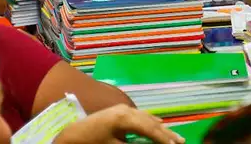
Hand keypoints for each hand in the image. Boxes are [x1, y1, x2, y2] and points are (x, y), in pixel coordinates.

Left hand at [54, 105, 184, 143]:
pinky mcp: (117, 112)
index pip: (150, 129)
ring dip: (160, 128)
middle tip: (181, 141)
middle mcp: (125, 110)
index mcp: (125, 118)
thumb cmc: (91, 142)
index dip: (164, 139)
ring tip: (173, 137)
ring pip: (147, 118)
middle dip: (166, 133)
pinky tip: (157, 126)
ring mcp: (121, 109)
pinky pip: (139, 117)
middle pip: (151, 122)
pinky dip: (150, 123)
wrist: (69, 134)